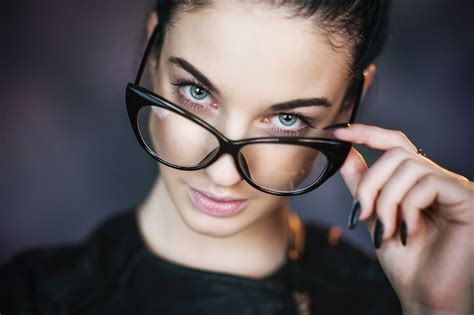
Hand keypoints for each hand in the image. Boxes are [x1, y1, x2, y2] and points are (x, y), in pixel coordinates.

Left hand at [333, 123, 472, 314]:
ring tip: (386, 229)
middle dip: (371, 182)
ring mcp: (456, 188)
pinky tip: (409, 231)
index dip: (367, 133)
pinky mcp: (469, 199)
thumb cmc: (405, 262)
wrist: (427, 297)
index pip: (395, 144)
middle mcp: (439, 180)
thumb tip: (345, 154)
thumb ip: (363, 185)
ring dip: (387, 200)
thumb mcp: (374, 216)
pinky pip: (428, 184)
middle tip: (361, 213)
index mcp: (418, 182)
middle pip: (397, 154)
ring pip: (409, 167)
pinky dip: (408, 207)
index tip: (338, 132)